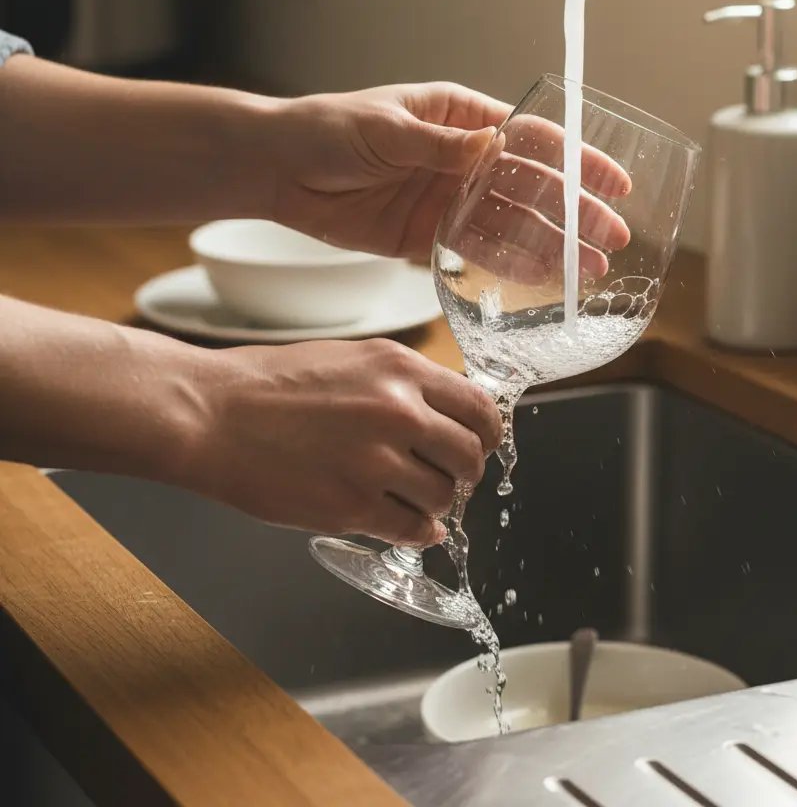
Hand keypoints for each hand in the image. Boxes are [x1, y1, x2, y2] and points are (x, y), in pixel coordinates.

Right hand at [183, 338, 501, 542]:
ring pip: (445, 497)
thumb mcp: (353, 360)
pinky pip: (413, 530)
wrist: (211, 414)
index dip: (488, 431)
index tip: (484, 442)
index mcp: (400, 369)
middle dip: (467, 471)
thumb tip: (445, 415)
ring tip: (416, 497)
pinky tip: (411, 525)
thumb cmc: (270, 384)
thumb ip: (404, 385)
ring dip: (439, 503)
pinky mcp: (351, 507)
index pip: (479, 406)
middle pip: (471, 455)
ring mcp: (375, 463)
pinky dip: (421, 533)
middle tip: (453, 476)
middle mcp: (397, 412)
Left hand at [265, 81, 631, 266]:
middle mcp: (462, 160)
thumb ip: (440, 145)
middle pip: (532, 187)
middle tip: (612, 240)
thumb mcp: (385, 129)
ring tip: (587, 272)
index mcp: (459, 119)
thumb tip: (492, 145)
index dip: (578, 159)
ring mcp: (447, 200)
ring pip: (510, 225)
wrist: (277, 170)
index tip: (615, 182)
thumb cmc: (327, 129)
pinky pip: (475, 252)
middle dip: (575, 213)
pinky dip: (507, 266)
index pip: (531, 138)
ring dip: (550, 247)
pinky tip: (541, 281)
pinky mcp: (427, 237)